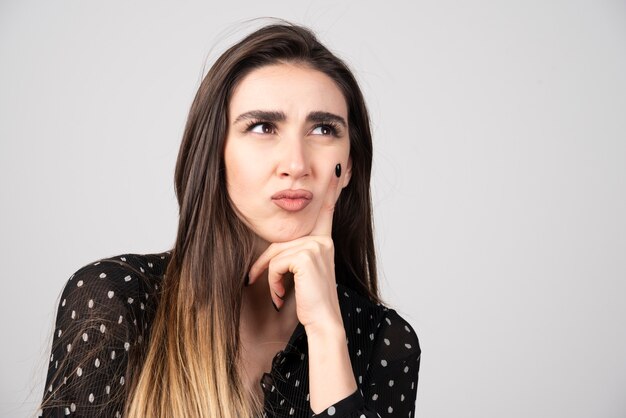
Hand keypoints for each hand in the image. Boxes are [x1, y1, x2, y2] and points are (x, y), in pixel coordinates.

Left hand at [248, 163, 343, 330]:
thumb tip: (274, 253)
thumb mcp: (305, 274)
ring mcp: (316, 247)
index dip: (331, 191)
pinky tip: (281, 295)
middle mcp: (323, 241)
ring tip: (279, 294)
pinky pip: (277, 262)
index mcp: (325, 242)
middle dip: (267, 264)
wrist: (323, 321)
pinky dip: (273, 281)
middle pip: (281, 242)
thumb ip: (297, 256)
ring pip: (277, 253)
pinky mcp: (306, 256)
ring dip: (271, 277)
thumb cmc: (313, 301)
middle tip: (261, 283)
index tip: (337, 171)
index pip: (326, 212)